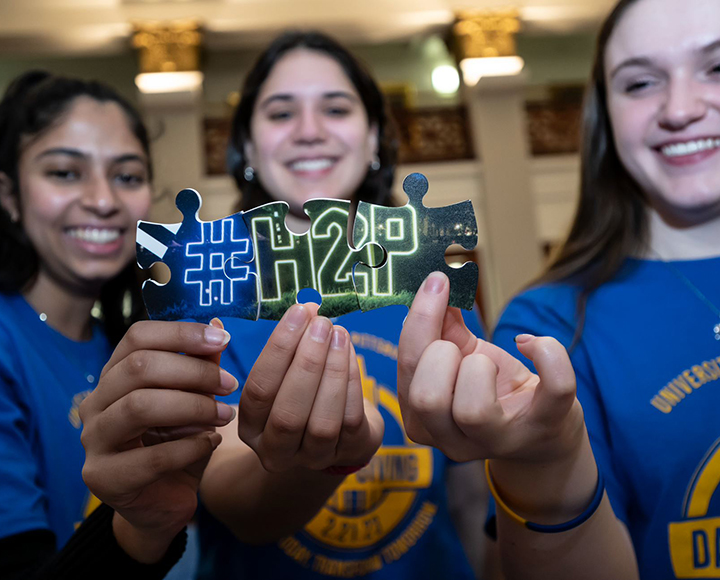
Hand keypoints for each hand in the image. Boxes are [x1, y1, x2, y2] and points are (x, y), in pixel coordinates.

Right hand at [79, 319, 237, 561]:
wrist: (162, 505)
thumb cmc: (178, 445)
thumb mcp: (194, 400)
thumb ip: (202, 366)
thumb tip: (219, 323)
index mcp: (115, 375)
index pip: (137, 337)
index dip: (181, 333)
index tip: (222, 339)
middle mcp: (95, 402)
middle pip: (139, 368)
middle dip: (194, 372)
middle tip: (230, 384)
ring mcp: (94, 440)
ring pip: (140, 407)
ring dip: (193, 407)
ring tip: (225, 415)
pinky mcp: (103, 478)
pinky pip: (152, 457)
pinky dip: (191, 447)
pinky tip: (212, 443)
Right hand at [238, 303, 383, 472]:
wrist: (337, 428)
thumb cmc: (298, 392)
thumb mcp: (277, 377)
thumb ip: (277, 348)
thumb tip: (261, 315)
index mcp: (250, 428)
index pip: (258, 391)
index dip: (278, 350)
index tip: (298, 313)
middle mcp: (276, 450)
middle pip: (288, 413)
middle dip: (307, 362)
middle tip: (321, 323)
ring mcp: (313, 458)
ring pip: (321, 422)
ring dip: (332, 372)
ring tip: (339, 333)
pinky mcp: (348, 452)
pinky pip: (350, 421)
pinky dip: (351, 383)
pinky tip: (350, 353)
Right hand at [397, 272, 583, 464]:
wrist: (542, 429)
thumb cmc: (492, 388)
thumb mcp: (461, 357)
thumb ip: (443, 326)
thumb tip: (436, 285)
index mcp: (422, 419)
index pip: (408, 368)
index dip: (421, 320)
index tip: (437, 282)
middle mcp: (452, 441)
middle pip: (427, 398)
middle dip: (442, 353)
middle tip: (459, 346)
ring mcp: (500, 440)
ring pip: (473, 410)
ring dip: (480, 366)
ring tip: (488, 363)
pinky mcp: (546, 426)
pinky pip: (555, 388)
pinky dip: (546, 352)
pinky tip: (531, 345)